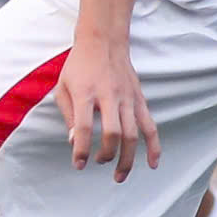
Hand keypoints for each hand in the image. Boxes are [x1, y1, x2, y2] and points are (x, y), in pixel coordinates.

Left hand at [54, 40, 159, 181]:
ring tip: (119, 176)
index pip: (83, 127)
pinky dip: (154, 146)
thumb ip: (67, 115)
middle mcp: (108, 96)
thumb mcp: (62, 86)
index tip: (79, 164)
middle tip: (98, 163)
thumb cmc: (78, 66)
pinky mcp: (140, 99)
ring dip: (128, 159)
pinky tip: (153, 163)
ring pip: (132, 134)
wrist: (103, 41)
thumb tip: (73, 142)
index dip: (81, 149)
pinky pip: (150, 126)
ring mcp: (127, 98)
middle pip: (112, 132)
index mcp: (85, 93)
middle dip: (106, 155)